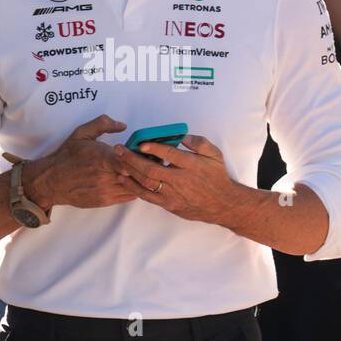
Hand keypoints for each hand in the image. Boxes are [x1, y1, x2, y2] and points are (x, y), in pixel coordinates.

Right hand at [28, 115, 141, 209]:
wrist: (52, 181)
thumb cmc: (67, 156)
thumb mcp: (82, 133)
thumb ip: (102, 124)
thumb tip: (122, 125)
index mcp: (102, 157)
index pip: (131, 159)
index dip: (142, 156)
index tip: (148, 152)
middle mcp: (106, 176)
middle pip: (137, 174)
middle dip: (147, 168)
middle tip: (155, 162)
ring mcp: (106, 190)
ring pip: (135, 187)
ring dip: (143, 180)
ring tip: (148, 172)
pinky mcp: (105, 200)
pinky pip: (128, 196)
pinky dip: (135, 189)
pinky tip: (136, 182)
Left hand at [113, 134, 237, 223]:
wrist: (222, 204)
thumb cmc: (216, 177)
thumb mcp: (214, 154)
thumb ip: (198, 142)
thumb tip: (182, 136)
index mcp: (192, 166)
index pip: (170, 155)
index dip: (153, 148)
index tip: (141, 142)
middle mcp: (181, 180)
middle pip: (152, 170)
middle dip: (132, 158)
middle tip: (120, 149)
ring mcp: (173, 195)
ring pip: (146, 183)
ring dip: (130, 171)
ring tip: (119, 160)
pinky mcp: (168, 204)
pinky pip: (147, 196)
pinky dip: (133, 187)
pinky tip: (124, 178)